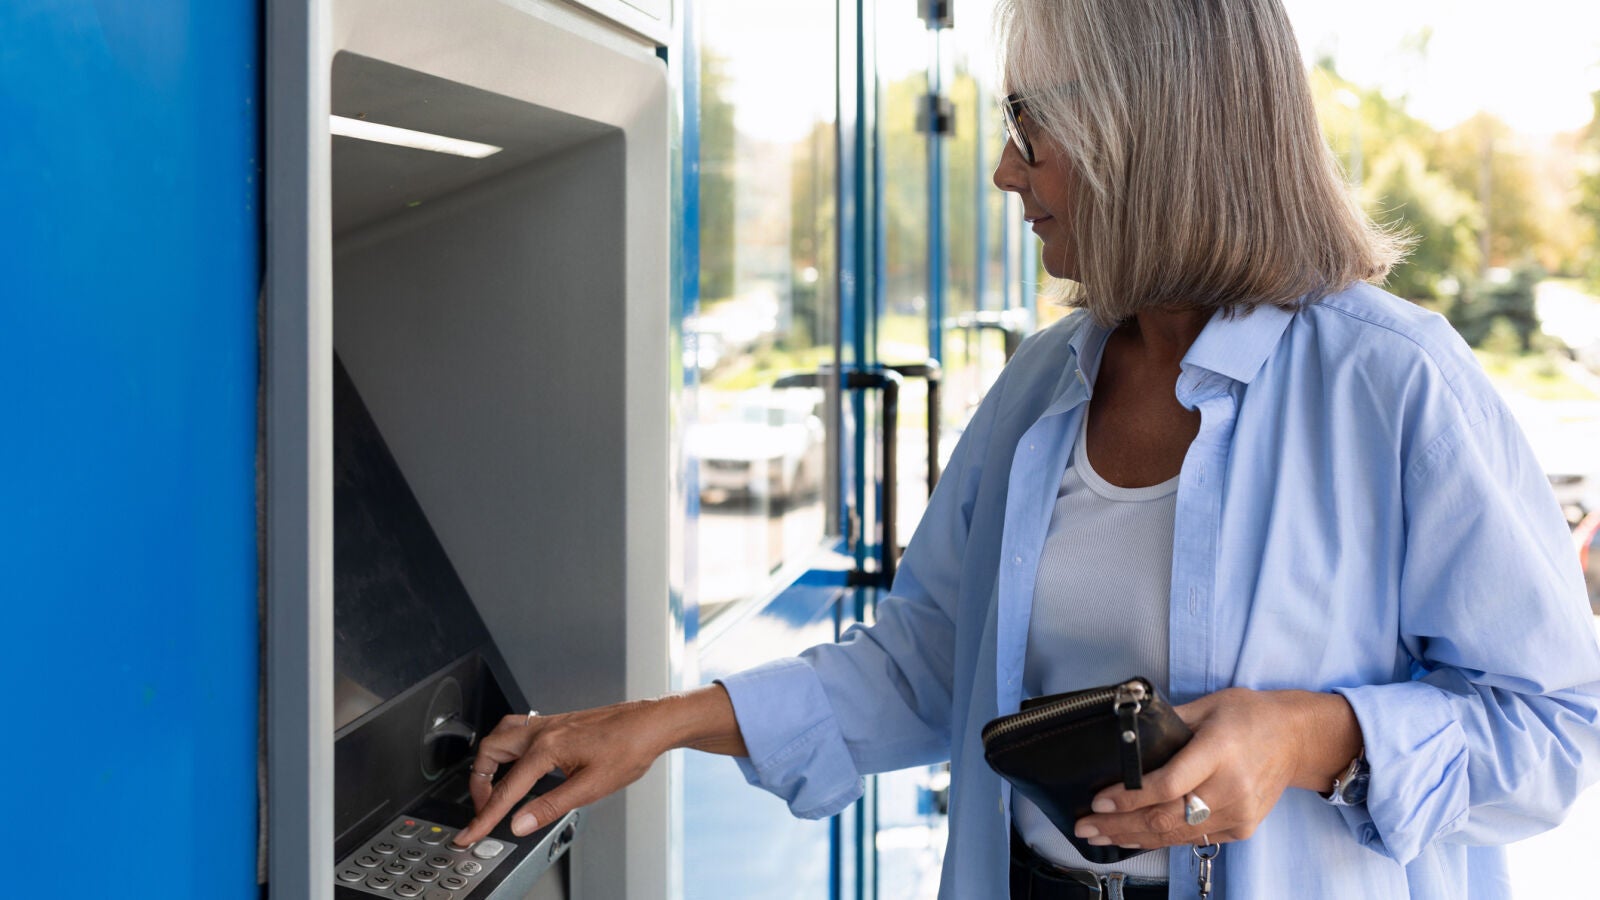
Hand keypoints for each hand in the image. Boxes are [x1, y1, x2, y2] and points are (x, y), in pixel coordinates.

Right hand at [452, 686, 745, 846]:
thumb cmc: (629, 748)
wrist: (650, 723)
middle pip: (489, 752)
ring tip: (493, 787)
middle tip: (484, 809)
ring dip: (489, 761)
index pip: (506, 790)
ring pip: (500, 735)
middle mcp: (542, 730)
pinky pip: (517, 730)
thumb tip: (519, 823)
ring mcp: (548, 723)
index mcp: (546, 748)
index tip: (469, 834)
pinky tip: (518, 764)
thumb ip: (550, 806)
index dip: (484, 817)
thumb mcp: (591, 787)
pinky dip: (506, 748)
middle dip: (479, 783)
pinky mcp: (557, 723)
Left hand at [1070, 688, 1360, 849]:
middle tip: (1085, 826)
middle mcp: (1230, 788)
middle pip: (1165, 817)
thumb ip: (1166, 724)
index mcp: (1219, 751)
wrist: (1296, 739)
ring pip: (1175, 835)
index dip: (1129, 797)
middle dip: (1119, 825)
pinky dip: (1159, 839)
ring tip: (1099, 835)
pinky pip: (1192, 838)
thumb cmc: (1249, 716)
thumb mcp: (1206, 707)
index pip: (1167, 784)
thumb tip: (1125, 737)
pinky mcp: (1241, 828)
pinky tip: (1133, 837)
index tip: (1098, 800)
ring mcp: (1238, 813)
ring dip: (1132, 837)